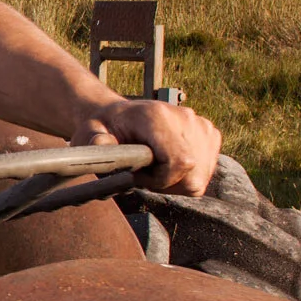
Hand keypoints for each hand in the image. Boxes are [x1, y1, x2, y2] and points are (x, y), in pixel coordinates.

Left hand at [72, 97, 221, 195]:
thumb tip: (100, 143)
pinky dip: (186, 175)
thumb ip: (96, 142)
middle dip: (167, 184)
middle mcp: (185, 118)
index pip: (181, 162)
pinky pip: (204, 171)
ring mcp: (201, 125)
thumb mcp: (91, 134)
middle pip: (193, 175)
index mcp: (157, 117)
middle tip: (143, 173)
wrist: (119, 116)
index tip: (138, 176)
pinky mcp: (209, 134)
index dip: (160, 180)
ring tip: (153, 167)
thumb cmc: (105, 128)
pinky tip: (166, 163)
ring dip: (176, 181)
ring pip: (199, 177)